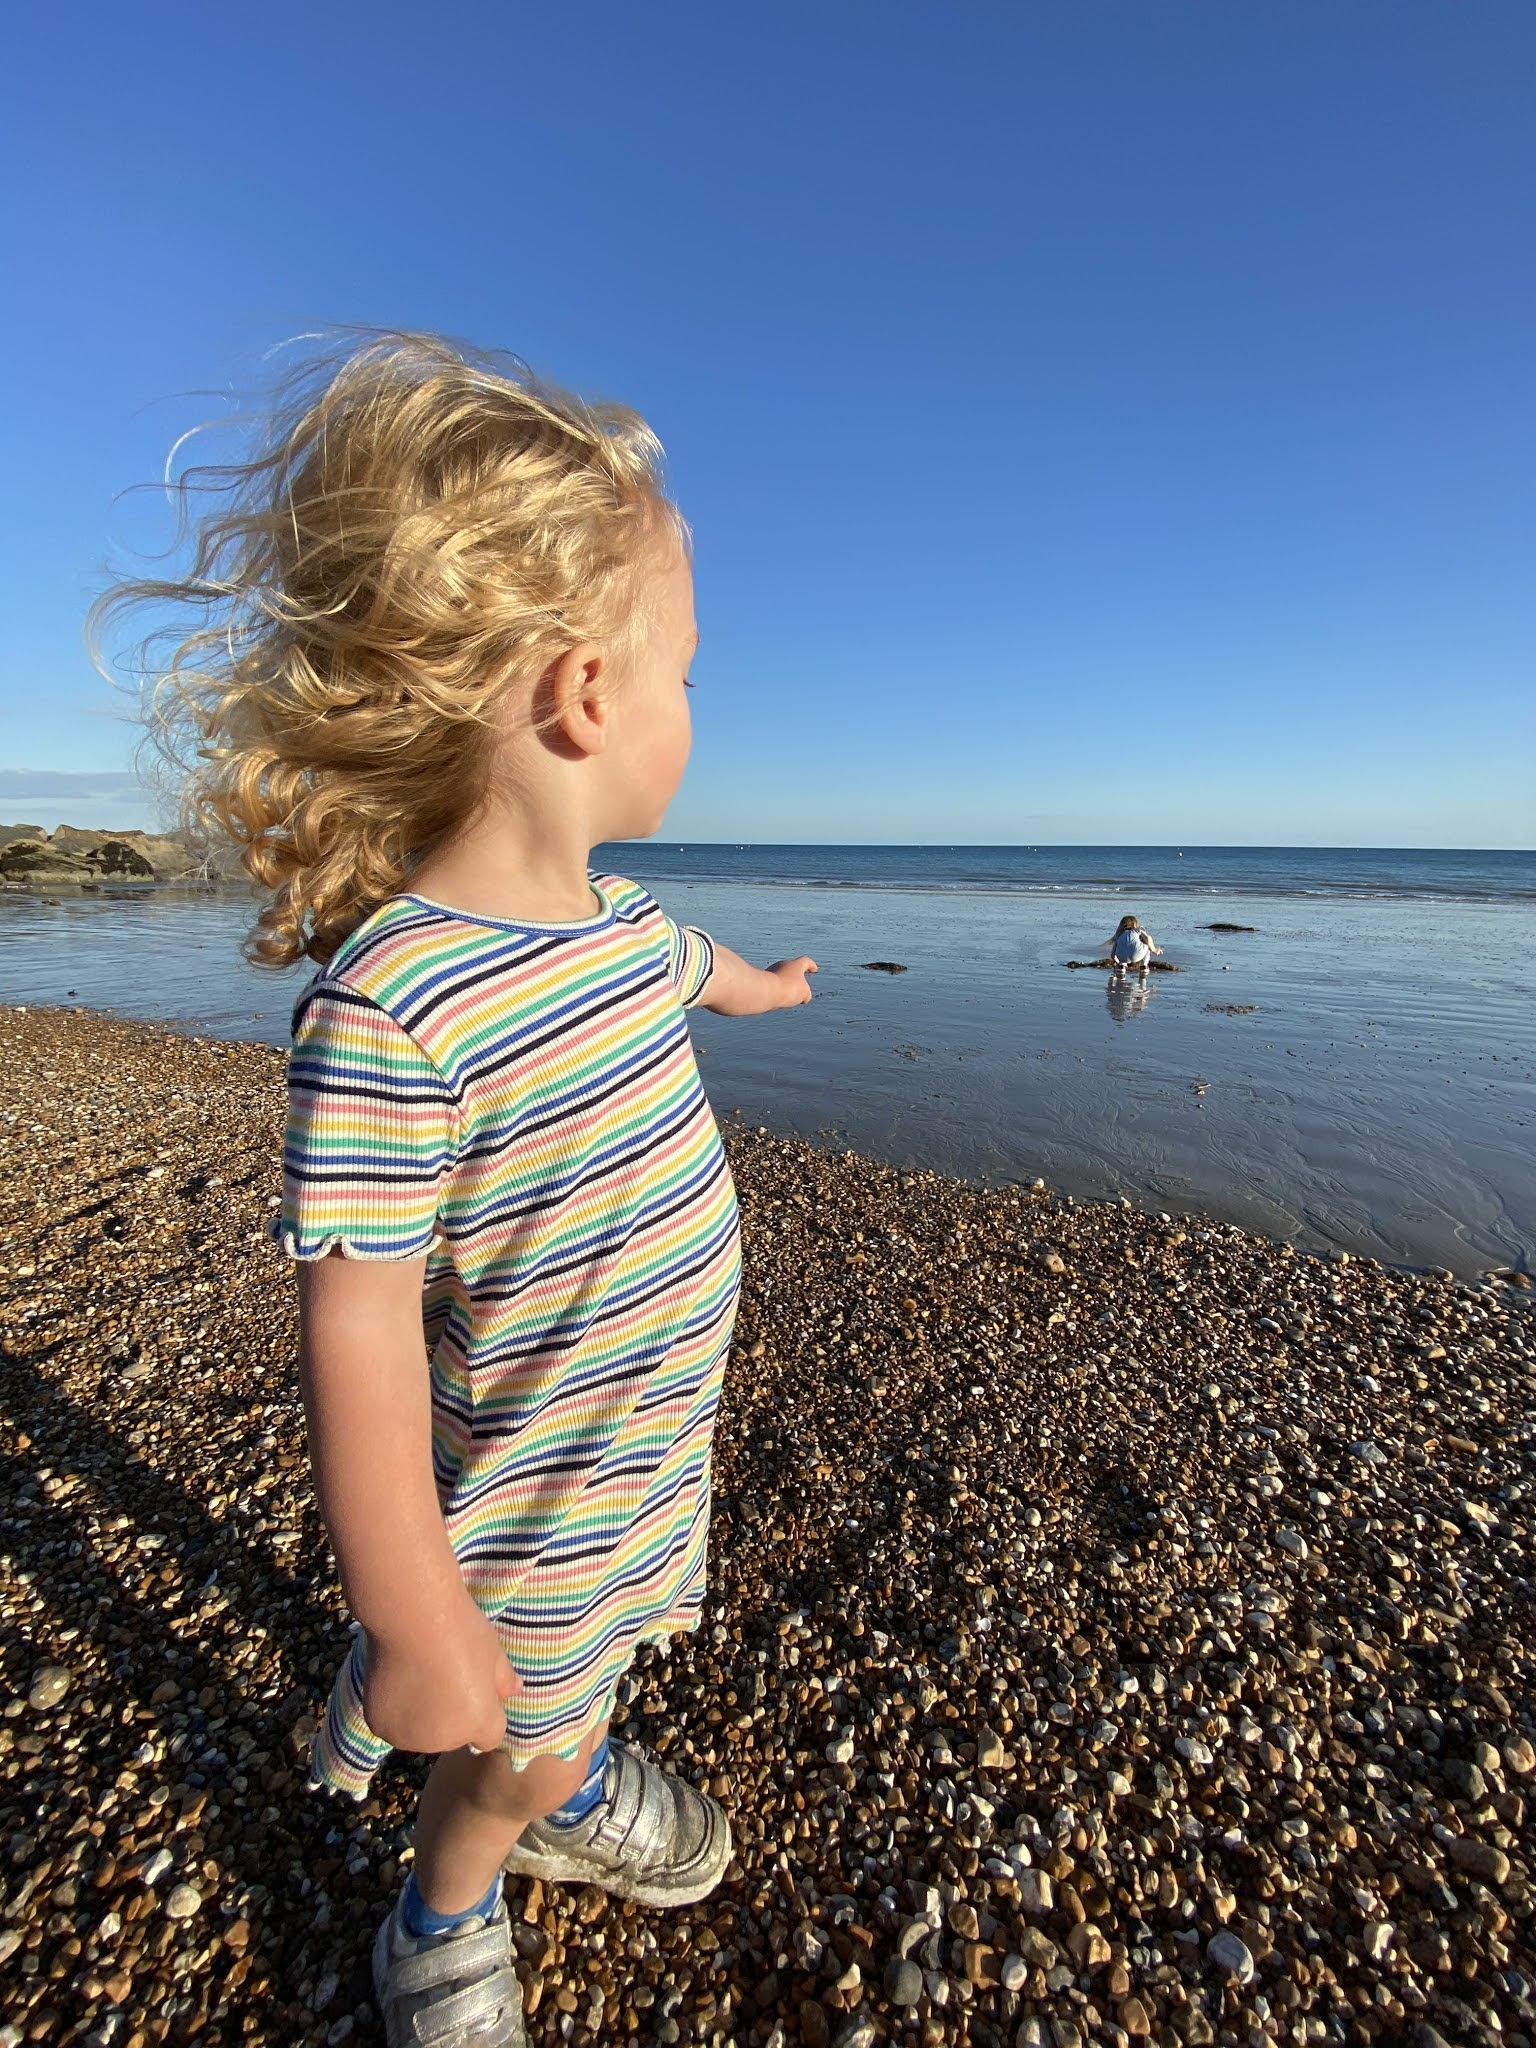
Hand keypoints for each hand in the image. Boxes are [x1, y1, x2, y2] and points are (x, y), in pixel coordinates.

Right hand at [362, 1594, 521, 1756]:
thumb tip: (515, 1690)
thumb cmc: (460, 1631)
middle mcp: (445, 1739)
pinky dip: (395, 1709)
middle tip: (442, 1676)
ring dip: (421, 1715)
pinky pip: (394, 1723)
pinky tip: (396, 1680)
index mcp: (479, 1722)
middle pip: (453, 1734)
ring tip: (418, 1676)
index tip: (473, 1687)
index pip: (489, 1736)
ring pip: (421, 1731)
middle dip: (452, 1714)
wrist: (411, 1618)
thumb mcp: (493, 1651)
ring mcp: (410, 1736)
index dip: (484, 1713)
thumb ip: (504, 1678)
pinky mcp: (380, 1727)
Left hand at [766, 956, 817, 1007]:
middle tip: (801, 989)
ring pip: (781, 978)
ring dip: (785, 987)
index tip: (814, 969)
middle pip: (792, 970)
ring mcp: (770, 972)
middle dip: (796, 979)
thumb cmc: (788, 988)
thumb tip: (802, 997)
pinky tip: (776, 1001)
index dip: (811, 965)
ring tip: (788, 999)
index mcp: (795, 965)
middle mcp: (782, 965)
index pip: (805, 961)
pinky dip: (776, 992)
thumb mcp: (804, 993)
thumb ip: (806, 994)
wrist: (765, 991)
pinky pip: (772, 986)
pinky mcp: (762, 981)